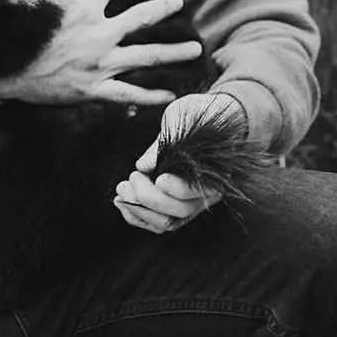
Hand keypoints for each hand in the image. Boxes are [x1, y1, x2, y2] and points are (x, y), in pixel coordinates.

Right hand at [0, 0, 200, 107]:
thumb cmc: (17, 31)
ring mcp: (100, 64)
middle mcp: (99, 35)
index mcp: (84, 9)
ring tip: (195, 49)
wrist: (3, 73)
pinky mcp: (95, 90)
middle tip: (178, 0)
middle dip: (162, 7)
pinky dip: (151, 96)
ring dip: (173, 53)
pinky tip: (171, 94)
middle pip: (141, 17)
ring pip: (146, 57)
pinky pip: (129, 94)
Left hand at [113, 93, 245, 233]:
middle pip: (179, 211)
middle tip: (131, 177)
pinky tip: (120, 200)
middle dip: (150, 198)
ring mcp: (189, 203)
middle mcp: (206, 194)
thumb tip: (144, 166)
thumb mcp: (182, 118)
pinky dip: (136, 215)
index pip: (197, 192)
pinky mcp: (172, 205)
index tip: (158, 177)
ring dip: (139, 210)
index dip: (176, 189)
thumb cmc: (197, 114)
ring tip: (121, 189)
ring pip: (166, 223)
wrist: (205, 117)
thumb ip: (165, 143)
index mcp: (215, 173)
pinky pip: (155, 222)